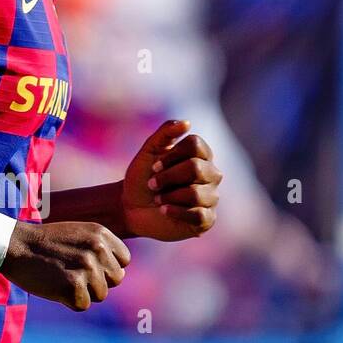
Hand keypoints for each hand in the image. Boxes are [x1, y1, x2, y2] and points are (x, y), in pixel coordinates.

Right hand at [2, 220, 130, 310]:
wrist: (15, 246)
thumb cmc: (46, 244)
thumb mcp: (78, 235)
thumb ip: (101, 249)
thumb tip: (122, 275)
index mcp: (101, 234)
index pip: (123, 261)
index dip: (106, 267)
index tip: (85, 263)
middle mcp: (97, 248)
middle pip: (115, 280)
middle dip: (97, 281)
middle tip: (71, 272)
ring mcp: (86, 267)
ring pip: (101, 295)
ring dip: (82, 292)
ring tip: (61, 277)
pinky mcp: (73, 286)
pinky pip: (83, 305)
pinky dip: (69, 301)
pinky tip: (55, 286)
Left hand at [122, 120, 221, 241]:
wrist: (131, 208)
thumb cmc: (142, 178)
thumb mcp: (148, 151)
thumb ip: (165, 133)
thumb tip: (187, 123)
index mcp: (201, 155)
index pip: (195, 145)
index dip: (172, 155)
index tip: (155, 166)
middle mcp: (211, 174)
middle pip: (195, 168)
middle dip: (167, 177)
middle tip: (152, 185)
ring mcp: (211, 197)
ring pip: (195, 193)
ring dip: (169, 196)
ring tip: (158, 200)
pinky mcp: (207, 219)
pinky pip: (198, 215)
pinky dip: (175, 212)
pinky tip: (164, 211)